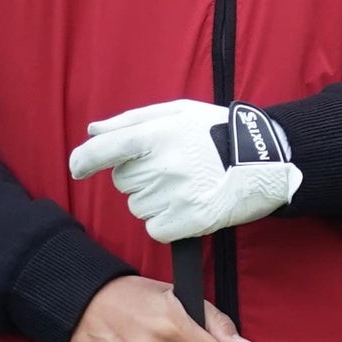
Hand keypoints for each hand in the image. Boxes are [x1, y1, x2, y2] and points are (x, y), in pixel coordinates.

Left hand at [69, 99, 302, 243]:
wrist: (263, 163)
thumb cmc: (216, 133)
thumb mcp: (177, 113)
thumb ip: (131, 120)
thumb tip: (93, 130)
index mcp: (159, 134)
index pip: (106, 149)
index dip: (85, 159)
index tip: (77, 168)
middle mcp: (164, 165)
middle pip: (123, 181)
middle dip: (139, 175)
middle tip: (170, 167)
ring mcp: (175, 195)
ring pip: (137, 206)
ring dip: (153, 199)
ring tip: (184, 185)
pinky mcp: (188, 222)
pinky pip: (154, 228)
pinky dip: (166, 222)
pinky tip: (187, 204)